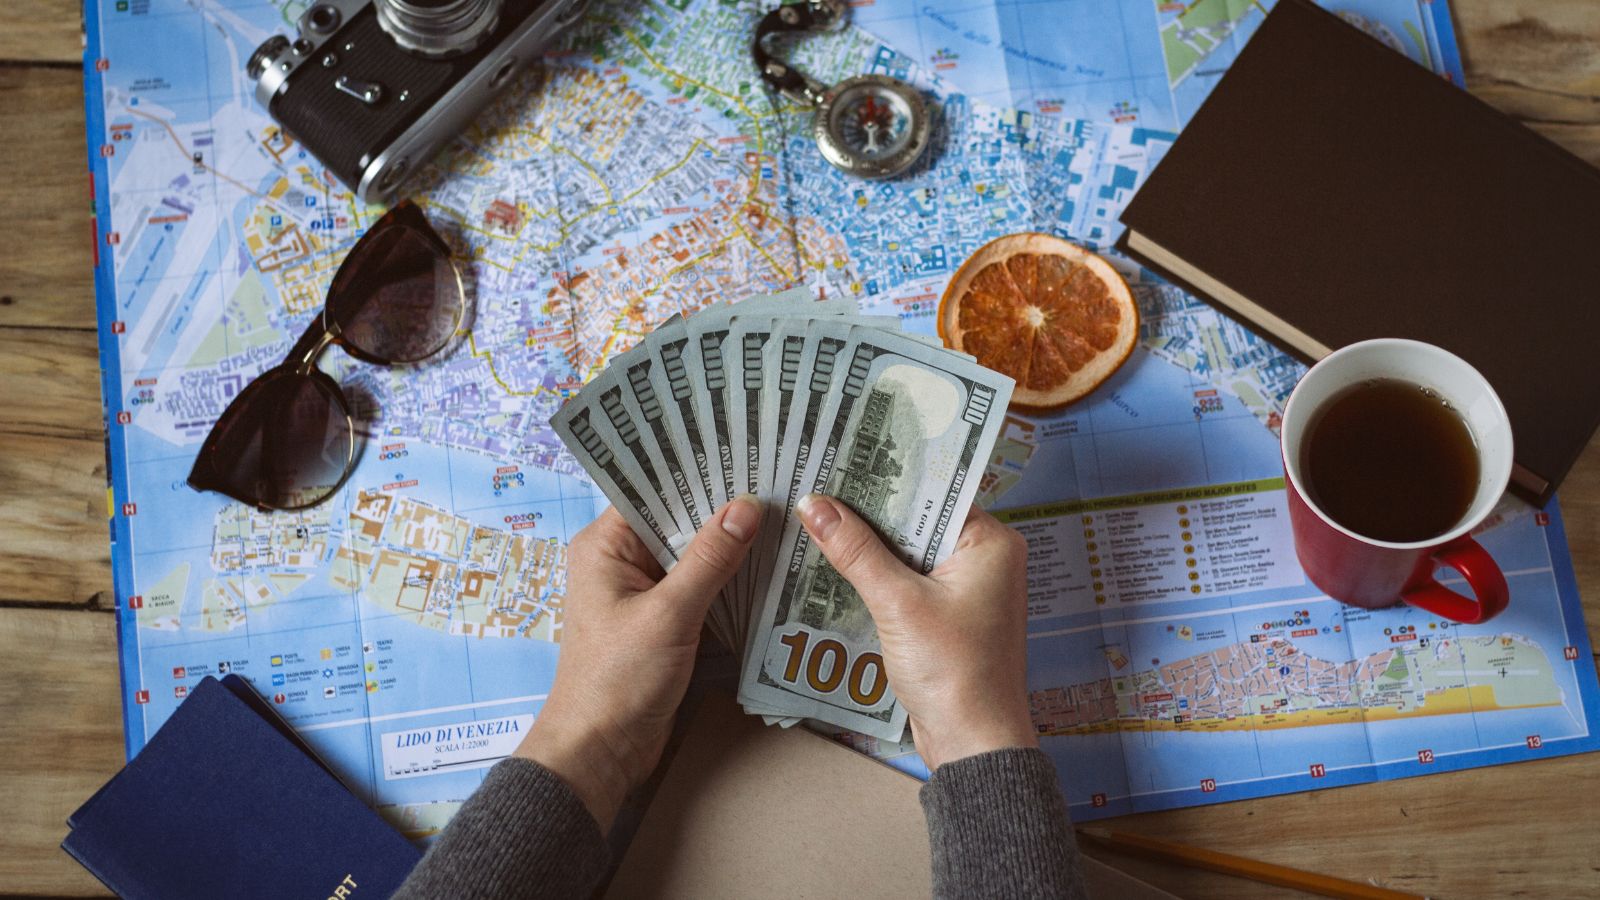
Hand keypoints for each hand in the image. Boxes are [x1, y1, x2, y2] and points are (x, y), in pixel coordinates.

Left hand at [515, 496, 760, 828]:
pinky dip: (729, 581)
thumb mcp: (669, 614)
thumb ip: (710, 560)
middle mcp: (621, 561)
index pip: (653, 490)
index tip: (745, 453)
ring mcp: (643, 592)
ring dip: (731, 546)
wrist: (602, 751)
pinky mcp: (663, 621)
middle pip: (678, 520)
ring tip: (785, 517)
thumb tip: (749, 506)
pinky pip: (700, 588)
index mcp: (605, 546)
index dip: (697, 471)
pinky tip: (769, 567)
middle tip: (778, 481)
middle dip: (723, 508)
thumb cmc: (619, 679)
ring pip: (694, 555)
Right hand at [795, 494, 1035, 769]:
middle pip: (919, 519)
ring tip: (817, 515)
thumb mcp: (898, 603)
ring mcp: (966, 588)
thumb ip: (855, 551)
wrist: (973, 744)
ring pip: (909, 550)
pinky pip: (908, 580)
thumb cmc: (953, 671)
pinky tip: (836, 562)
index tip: (842, 456)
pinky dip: (877, 574)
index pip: (936, 490)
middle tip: (819, 483)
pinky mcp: (946, 615)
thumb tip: (814, 505)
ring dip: (869, 543)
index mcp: (990, 542)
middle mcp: (985, 558)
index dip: (888, 475)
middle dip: (870, 509)